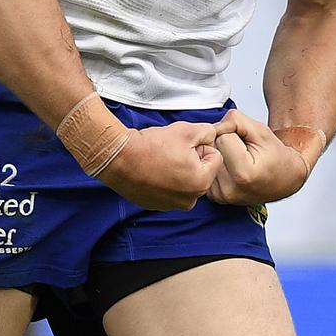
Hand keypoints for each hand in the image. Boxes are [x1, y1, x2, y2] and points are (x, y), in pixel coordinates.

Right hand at [99, 121, 222, 210]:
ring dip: (179, 169)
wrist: (121, 158)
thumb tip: (211, 136)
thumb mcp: (186, 130)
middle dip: (192, 159)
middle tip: (172, 149)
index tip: (184, 144)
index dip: (201, 145)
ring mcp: (172, 205)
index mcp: (201, 183)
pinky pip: (169, 190)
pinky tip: (153, 169)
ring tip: (161, 159)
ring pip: (185, 181)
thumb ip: (207, 132)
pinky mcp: (156, 205)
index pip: (215, 157)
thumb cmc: (152, 145)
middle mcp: (189, 200)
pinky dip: (165, 179)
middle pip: (201, 171)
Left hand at [207, 110, 307, 205]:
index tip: (248, 144)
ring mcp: (222, 195)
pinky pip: (207, 168)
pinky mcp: (216, 196)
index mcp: (243, 174)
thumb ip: (235, 120)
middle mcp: (230, 189)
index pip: (221, 137)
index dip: (235, 134)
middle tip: (244, 153)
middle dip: (225, 144)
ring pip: (208, 157)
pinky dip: (217, 165)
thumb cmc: (274, 155)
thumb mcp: (260, 130)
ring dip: (220, 154)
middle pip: (213, 148)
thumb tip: (213, 127)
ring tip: (239, 161)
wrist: (284, 178)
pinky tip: (232, 169)